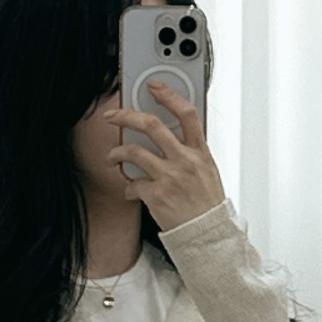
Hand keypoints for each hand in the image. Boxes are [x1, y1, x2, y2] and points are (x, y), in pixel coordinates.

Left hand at [111, 76, 228, 229]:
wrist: (208, 235)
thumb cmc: (207, 205)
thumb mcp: (208, 171)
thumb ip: (191, 151)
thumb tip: (170, 136)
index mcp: (200, 152)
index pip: (187, 114)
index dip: (169, 95)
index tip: (154, 86)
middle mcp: (185, 161)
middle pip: (152, 125)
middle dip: (127, 116)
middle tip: (113, 116)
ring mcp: (170, 178)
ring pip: (134, 152)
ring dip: (117, 152)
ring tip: (112, 156)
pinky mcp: (156, 196)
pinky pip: (132, 183)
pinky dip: (128, 186)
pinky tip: (131, 190)